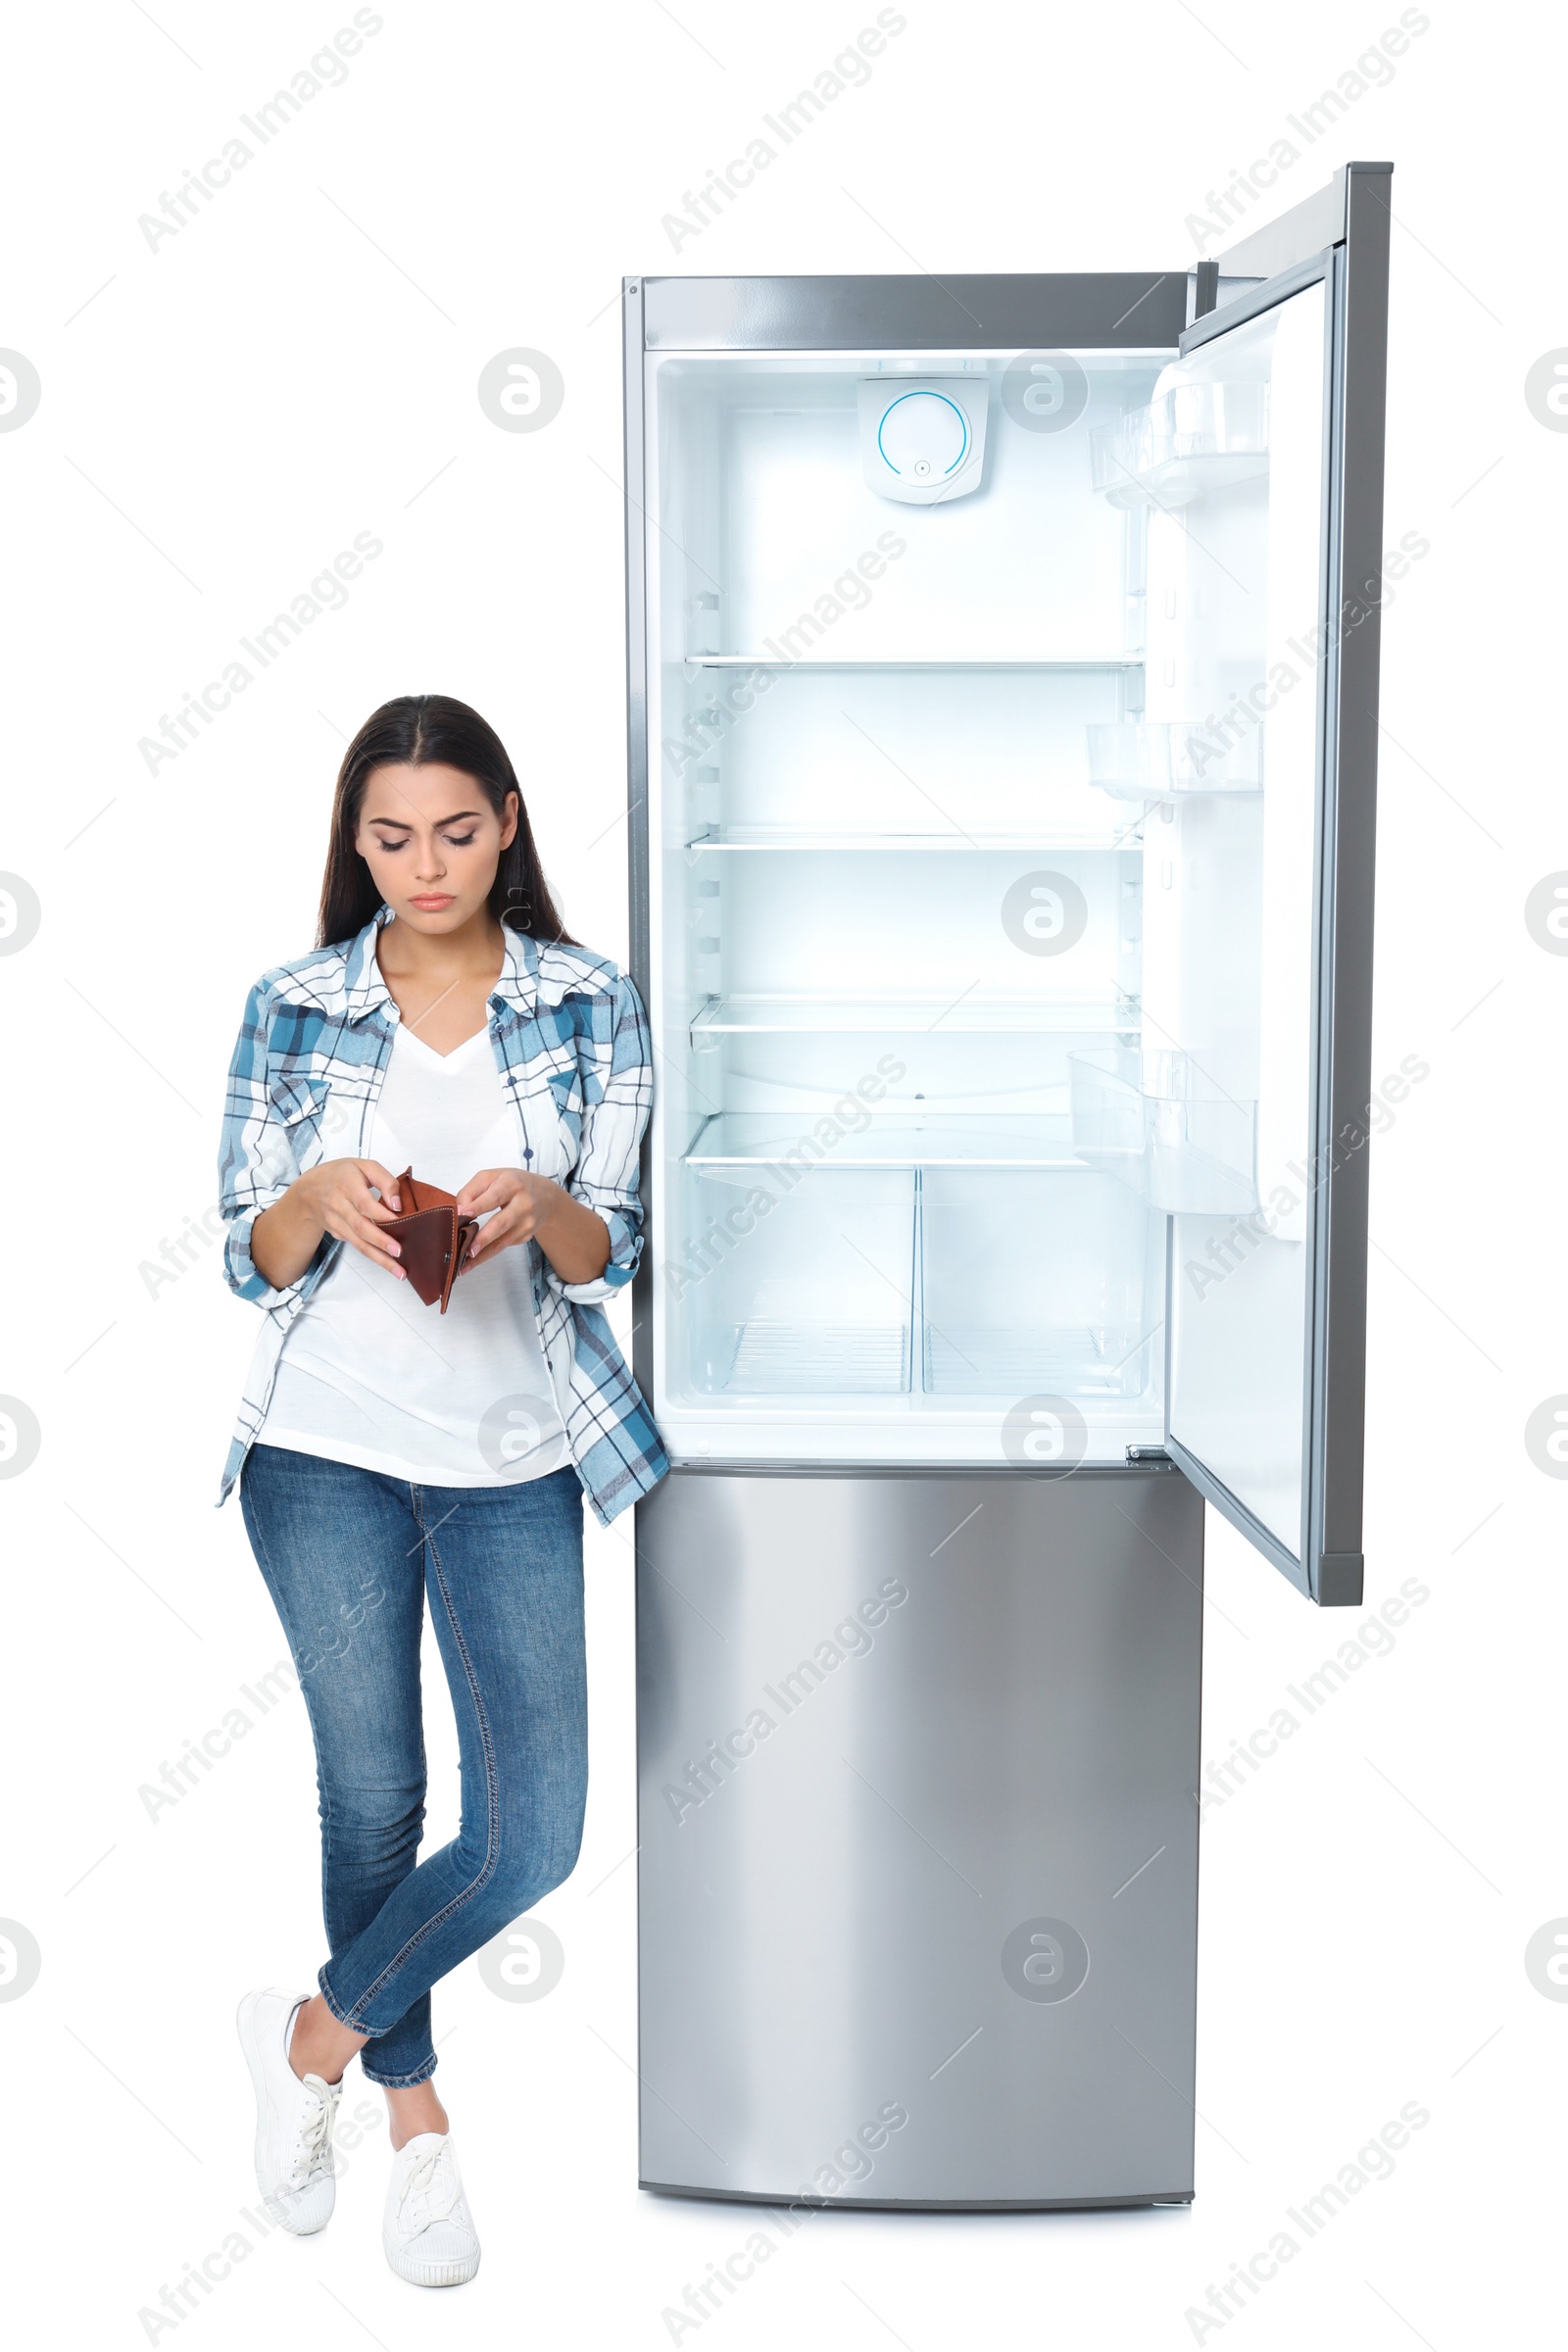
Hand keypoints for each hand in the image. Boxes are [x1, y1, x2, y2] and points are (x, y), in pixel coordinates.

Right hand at [300, 1158, 406, 1276]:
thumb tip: (398, 1204)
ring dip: (379, 1258)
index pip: (365, 1203)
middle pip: (361, 1227)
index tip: (401, 1222)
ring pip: (359, 1243)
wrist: (309, 1190)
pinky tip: (388, 1262)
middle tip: (399, 1252)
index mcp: (347, 1184)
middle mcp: (339, 1205)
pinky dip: (373, 1255)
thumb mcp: (364, 1166)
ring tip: (399, 1271)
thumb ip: (385, 1181)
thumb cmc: (342, 1175)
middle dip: (381, 1242)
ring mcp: (336, 1222)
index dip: (382, 1214)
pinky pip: (357, 1245)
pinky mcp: (337, 1234)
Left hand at [456, 1168, 610, 1285]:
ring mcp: (526, 1223)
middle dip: (484, 1238)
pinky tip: (473, 1260)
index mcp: (512, 1184)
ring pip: (501, 1242)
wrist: (546, 1197)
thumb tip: (458, 1212)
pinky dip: (486, 1255)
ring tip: (464, 1266)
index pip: (494, 1197)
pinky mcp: (525, 1236)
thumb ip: (471, 1191)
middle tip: (468, 1250)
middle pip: (501, 1223)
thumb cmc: (513, 1184)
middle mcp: (523, 1204)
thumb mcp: (491, 1177)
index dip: (478, 1206)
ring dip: (482, 1255)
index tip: (462, 1215)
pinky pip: (502, 1246)